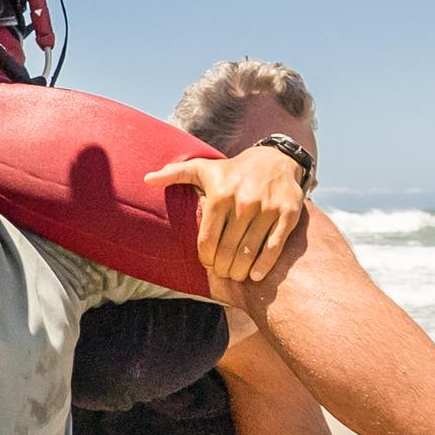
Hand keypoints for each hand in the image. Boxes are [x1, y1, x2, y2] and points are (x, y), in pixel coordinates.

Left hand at [147, 146, 306, 290]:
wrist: (275, 159)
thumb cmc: (233, 171)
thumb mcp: (203, 168)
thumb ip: (175, 174)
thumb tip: (146, 179)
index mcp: (221, 195)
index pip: (208, 240)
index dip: (206, 259)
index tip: (208, 263)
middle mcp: (244, 201)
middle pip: (228, 250)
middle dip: (223, 268)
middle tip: (223, 272)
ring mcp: (268, 208)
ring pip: (249, 252)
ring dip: (240, 271)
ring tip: (236, 275)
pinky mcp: (288, 214)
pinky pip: (274, 247)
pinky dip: (264, 266)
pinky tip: (255, 275)